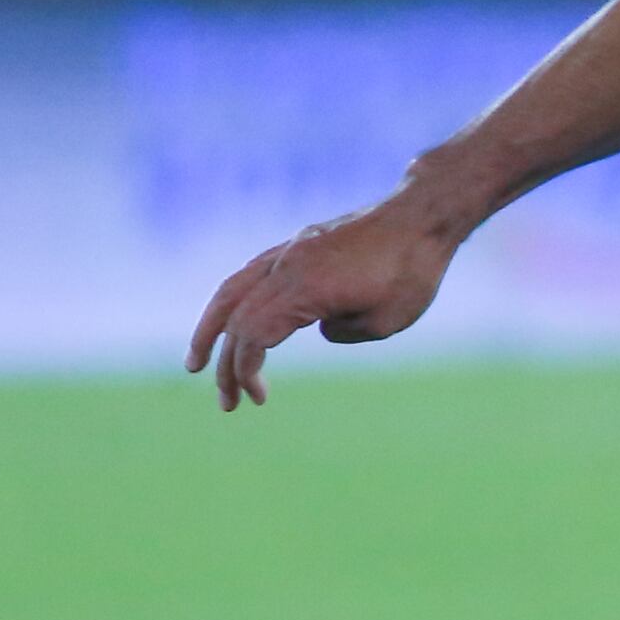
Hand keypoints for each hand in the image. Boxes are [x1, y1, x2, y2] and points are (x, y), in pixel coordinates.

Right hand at [188, 194, 461, 409]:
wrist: (422, 217)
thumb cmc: (411, 272)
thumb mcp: (383, 322)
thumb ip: (341, 333)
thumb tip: (319, 328)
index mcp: (303, 288)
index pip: (253, 333)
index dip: (245, 368)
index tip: (256, 397)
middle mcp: (286, 266)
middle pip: (235, 317)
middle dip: (224, 363)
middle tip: (226, 403)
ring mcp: (289, 252)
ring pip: (232, 290)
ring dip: (211, 327)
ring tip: (198, 362)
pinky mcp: (298, 245)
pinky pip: (251, 274)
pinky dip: (234, 300)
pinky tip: (232, 320)